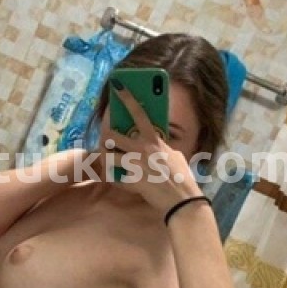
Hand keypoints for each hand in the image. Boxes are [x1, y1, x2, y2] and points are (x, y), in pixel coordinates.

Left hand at [102, 86, 201, 213]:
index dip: (127, 98)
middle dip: (105, 135)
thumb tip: (158, 144)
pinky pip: (115, 178)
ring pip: (107, 156)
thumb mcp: (175, 156)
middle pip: (112, 135)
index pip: (139, 113)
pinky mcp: (130, 182)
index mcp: (154, 140)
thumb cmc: (182, 178)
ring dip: (104, 156)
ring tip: (105, 158)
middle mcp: (142, 150)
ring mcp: (134, 166)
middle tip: (105, 137)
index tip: (117, 86)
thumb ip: (163, 147)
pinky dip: (114, 179)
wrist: (182, 201)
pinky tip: (118, 180)